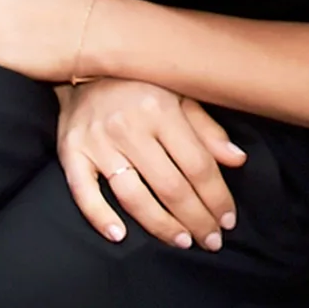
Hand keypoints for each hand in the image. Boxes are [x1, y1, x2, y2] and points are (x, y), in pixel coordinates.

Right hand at [57, 79, 246, 250]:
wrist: (83, 65)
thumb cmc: (140, 84)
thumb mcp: (179, 94)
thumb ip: (207, 129)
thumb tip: (238, 160)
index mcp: (161, 110)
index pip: (197, 164)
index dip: (217, 196)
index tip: (229, 220)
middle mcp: (130, 127)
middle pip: (170, 185)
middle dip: (195, 218)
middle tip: (211, 241)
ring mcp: (97, 143)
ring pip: (133, 196)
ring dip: (160, 225)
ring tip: (182, 242)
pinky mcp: (70, 154)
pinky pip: (84, 193)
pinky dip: (100, 217)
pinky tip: (119, 236)